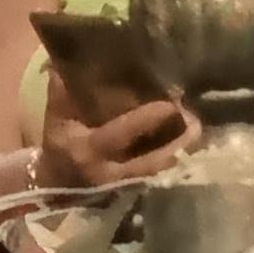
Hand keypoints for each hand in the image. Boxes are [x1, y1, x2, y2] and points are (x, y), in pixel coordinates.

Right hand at [36, 96, 193, 190]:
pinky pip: (165, 179)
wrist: (60, 187)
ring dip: (184, 152)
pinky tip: (191, 146)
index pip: (118, 134)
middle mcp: (110, 172)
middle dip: (177, 142)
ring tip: (197, 129)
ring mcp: (127, 188)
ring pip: (163, 173)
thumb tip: (63, 59)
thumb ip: (61, 93)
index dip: (144, 120)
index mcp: (87, 149)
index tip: (169, 104)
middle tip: (194, 119)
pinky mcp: (139, 193)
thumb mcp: (56, 121)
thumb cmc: (60, 147)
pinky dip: (179, 162)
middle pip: (152, 162)